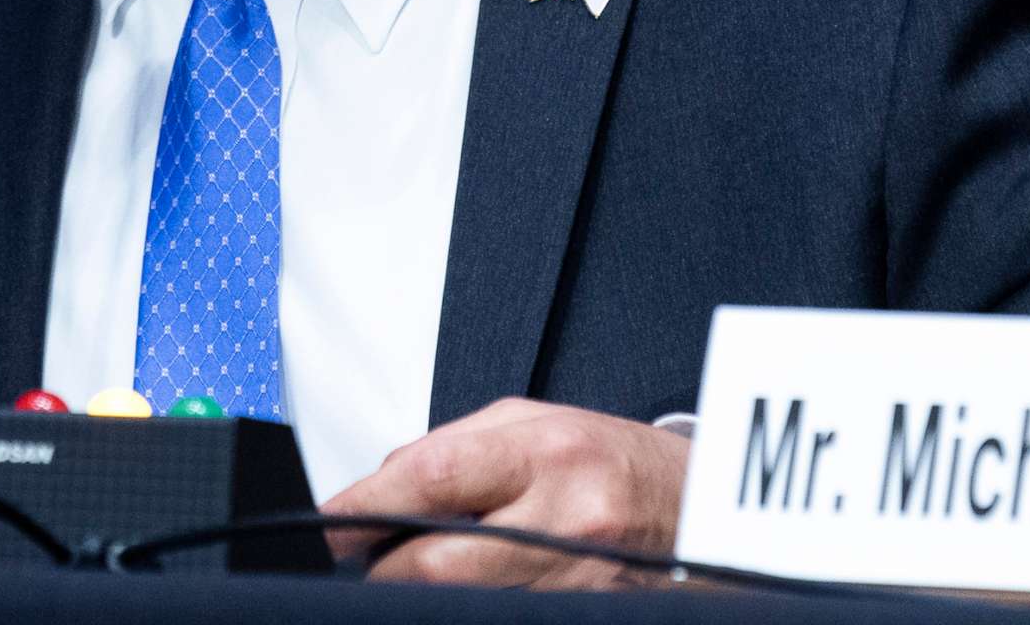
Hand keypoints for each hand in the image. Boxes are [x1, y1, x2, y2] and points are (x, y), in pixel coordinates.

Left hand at [321, 399, 691, 588]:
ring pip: (464, 600)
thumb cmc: (612, 459)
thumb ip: (456, 449)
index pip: (432, 478)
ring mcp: (576, 579)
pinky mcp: (581, 612)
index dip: (367, 506)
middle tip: (368, 554)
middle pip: (438, 563)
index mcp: (546, 451)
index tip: (331, 523)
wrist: (698, 509)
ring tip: (425, 564)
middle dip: (387, 566)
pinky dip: (472, 601)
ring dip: (427, 588)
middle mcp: (565, 517)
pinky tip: (474, 583)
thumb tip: (380, 488)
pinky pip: (502, 612)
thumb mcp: (537, 424)